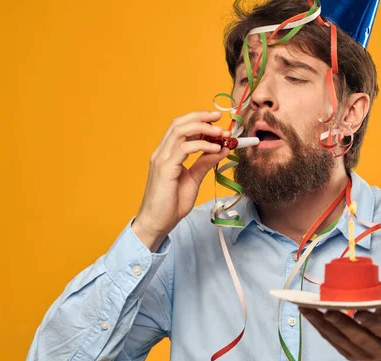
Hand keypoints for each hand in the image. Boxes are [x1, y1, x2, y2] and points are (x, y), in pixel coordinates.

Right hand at [132, 110, 230, 250]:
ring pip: (181, 131)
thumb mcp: (193, 180)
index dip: (199, 119)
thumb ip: (205, 163)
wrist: (157, 223)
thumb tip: (222, 149)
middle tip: (220, 118)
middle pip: (179, 123)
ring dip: (204, 128)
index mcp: (167, 153)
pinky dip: (202, 145)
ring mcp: (162, 159)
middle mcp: (162, 152)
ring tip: (222, 134)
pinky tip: (215, 148)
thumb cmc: (172, 204)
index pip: (181, 127)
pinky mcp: (165, 168)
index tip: (218, 121)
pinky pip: (184, 149)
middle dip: (201, 117)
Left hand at [299, 301, 380, 360]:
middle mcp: (378, 349)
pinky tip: (308, 314)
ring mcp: (362, 354)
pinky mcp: (349, 355)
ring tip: (308, 309)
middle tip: (328, 310)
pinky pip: (332, 341)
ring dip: (322, 324)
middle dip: (342, 324)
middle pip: (358, 337)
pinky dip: (319, 327)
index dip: (371, 322)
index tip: (359, 311)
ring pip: (340, 340)